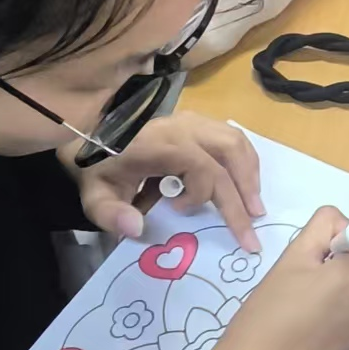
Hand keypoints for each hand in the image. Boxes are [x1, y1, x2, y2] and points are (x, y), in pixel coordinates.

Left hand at [62, 113, 264, 251]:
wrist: (93, 141)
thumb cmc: (100, 172)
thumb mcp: (95, 196)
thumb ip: (110, 214)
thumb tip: (136, 229)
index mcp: (158, 143)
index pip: (201, 165)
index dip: (201, 193)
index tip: (180, 211)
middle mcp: (181, 126)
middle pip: (228, 150)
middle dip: (244, 190)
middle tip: (252, 223)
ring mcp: (193, 121)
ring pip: (236, 140)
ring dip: (249, 175)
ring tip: (254, 207)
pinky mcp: (198, 123)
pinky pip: (232, 137)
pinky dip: (244, 163)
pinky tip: (244, 185)